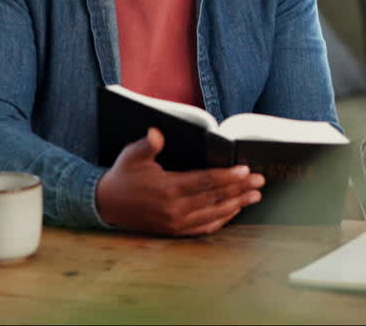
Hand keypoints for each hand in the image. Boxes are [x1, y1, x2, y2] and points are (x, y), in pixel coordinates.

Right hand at [95, 128, 264, 235]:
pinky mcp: (174, 231)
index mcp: (167, 188)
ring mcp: (175, 222)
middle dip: (239, 189)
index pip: (204, 181)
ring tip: (255, 196)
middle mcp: (174, 208)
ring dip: (236, 205)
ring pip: (213, 214)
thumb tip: (156, 133)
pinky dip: (221, 220)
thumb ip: (147, 145)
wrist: (106, 205)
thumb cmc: (123, 176)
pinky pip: (203, 228)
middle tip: (260, 182)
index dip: (227, 176)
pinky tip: (234, 211)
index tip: (245, 170)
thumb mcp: (132, 155)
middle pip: (214, 198)